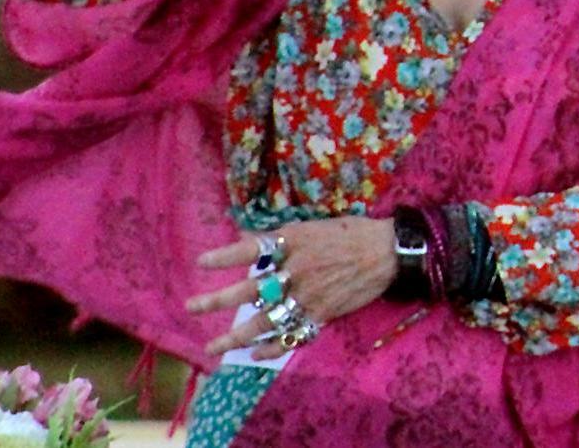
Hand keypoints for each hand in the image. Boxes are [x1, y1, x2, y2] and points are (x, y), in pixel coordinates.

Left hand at [187, 217, 398, 361]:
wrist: (387, 251)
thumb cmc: (351, 233)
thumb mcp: (313, 226)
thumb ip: (282, 238)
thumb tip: (249, 239)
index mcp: (293, 242)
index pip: (251, 249)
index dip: (225, 256)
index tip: (201, 262)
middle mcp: (296, 270)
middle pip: (249, 288)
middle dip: (217, 300)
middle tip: (191, 307)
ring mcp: (308, 295)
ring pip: (265, 319)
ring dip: (236, 335)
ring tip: (213, 346)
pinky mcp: (322, 313)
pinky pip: (292, 335)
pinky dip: (273, 347)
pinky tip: (256, 354)